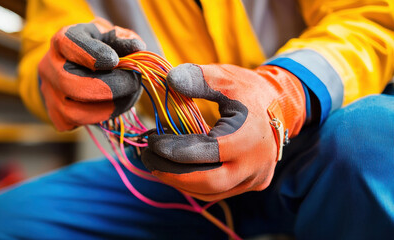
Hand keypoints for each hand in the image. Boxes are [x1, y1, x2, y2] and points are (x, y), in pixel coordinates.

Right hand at [38, 18, 145, 130]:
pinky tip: (110, 107)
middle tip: (131, 84)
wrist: (81, 64)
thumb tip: (137, 47)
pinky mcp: (55, 114)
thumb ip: (123, 40)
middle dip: (106, 88)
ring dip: (105, 109)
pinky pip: (75, 123)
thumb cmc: (100, 47)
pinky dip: (97, 119)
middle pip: (69, 83)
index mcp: (62, 41)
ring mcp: (49, 93)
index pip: (69, 44)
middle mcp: (48, 66)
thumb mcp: (111, 36)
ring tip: (125, 98)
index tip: (115, 61)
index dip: (92, 54)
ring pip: (72, 111)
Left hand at [142, 63, 305, 200]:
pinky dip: (195, 184)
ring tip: (158, 164)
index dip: (174, 150)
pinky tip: (178, 172)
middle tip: (148, 159)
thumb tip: (169, 79)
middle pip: (207, 181)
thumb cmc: (249, 91)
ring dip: (180, 181)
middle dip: (172, 173)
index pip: (206, 152)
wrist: (281, 107)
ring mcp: (255, 178)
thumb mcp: (225, 77)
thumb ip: (198, 78)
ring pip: (211, 192)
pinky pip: (219, 192)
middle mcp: (255, 165)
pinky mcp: (253, 184)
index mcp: (249, 137)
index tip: (152, 141)